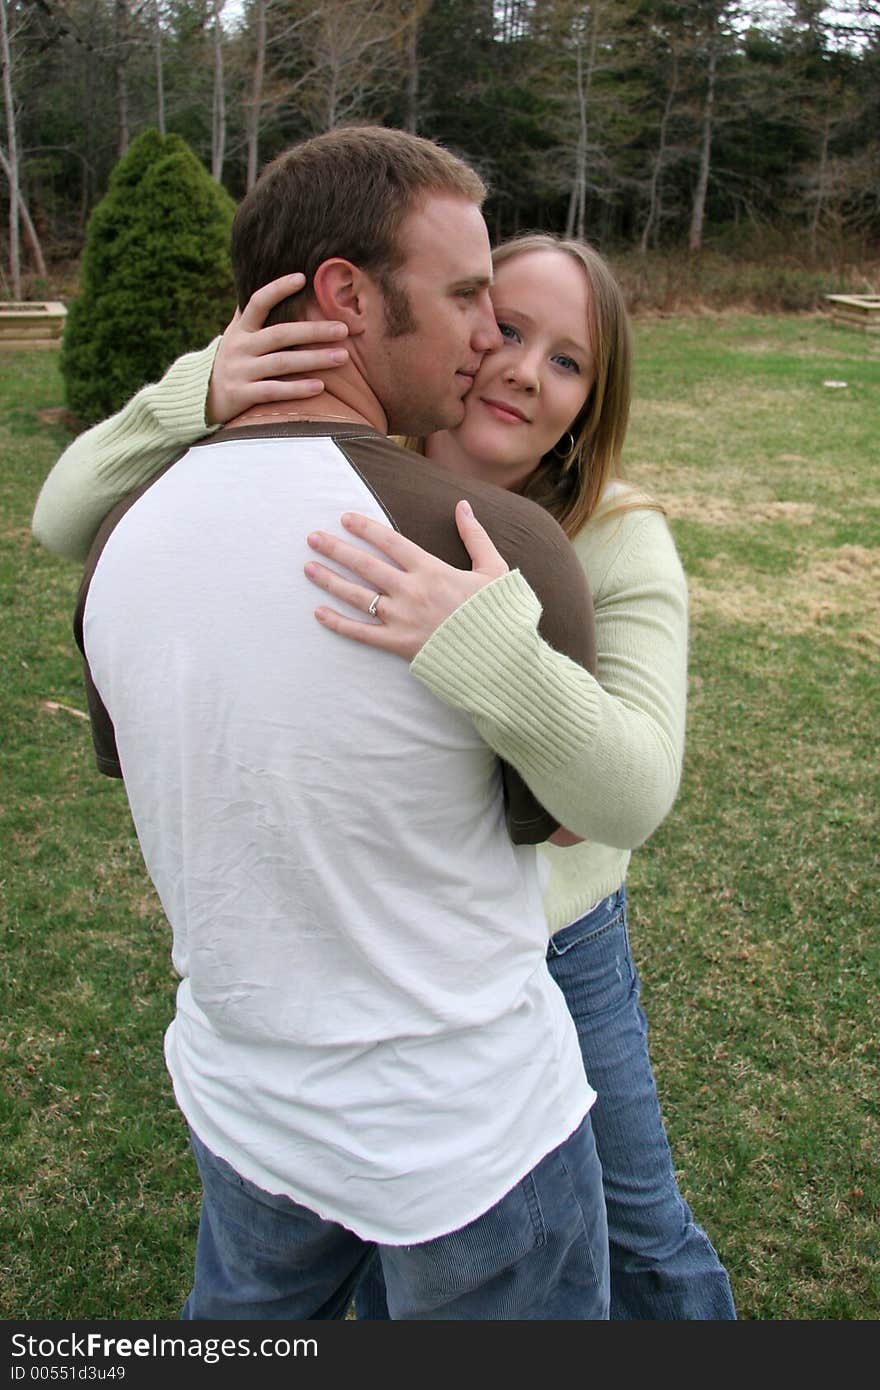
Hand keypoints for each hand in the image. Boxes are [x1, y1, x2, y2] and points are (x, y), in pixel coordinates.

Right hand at [205, 273, 349, 424]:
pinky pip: (274, 391)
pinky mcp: (242, 396)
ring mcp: (241, 371)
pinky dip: (297, 389)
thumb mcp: (234, 336)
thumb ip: (248, 314)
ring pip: (282, 363)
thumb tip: (258, 279)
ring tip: (342, 357)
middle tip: (343, 329)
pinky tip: (319, 387)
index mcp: (241, 330)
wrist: (201, 398)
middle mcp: (240, 347)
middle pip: (281, 334)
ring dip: (314, 359)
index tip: (302, 278)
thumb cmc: (230, 362)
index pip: (258, 302)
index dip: (278, 289)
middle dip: (313, 331)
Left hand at [304, 501, 509, 659]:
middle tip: (312, 538)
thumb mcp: (493, 569)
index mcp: (431, 570)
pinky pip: (361, 633)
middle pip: (365, 565)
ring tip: (308, 567)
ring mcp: (402, 618)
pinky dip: (338, 623)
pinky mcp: (398, 644)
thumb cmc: (496, 612)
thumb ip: (475, 536)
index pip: (390, 542)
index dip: (365, 528)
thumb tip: (462, 506)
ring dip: (330, 580)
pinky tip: (318, 612)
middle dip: (336, 549)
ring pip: (357, 596)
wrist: (499, 656)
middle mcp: (411, 591)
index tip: (345, 519)